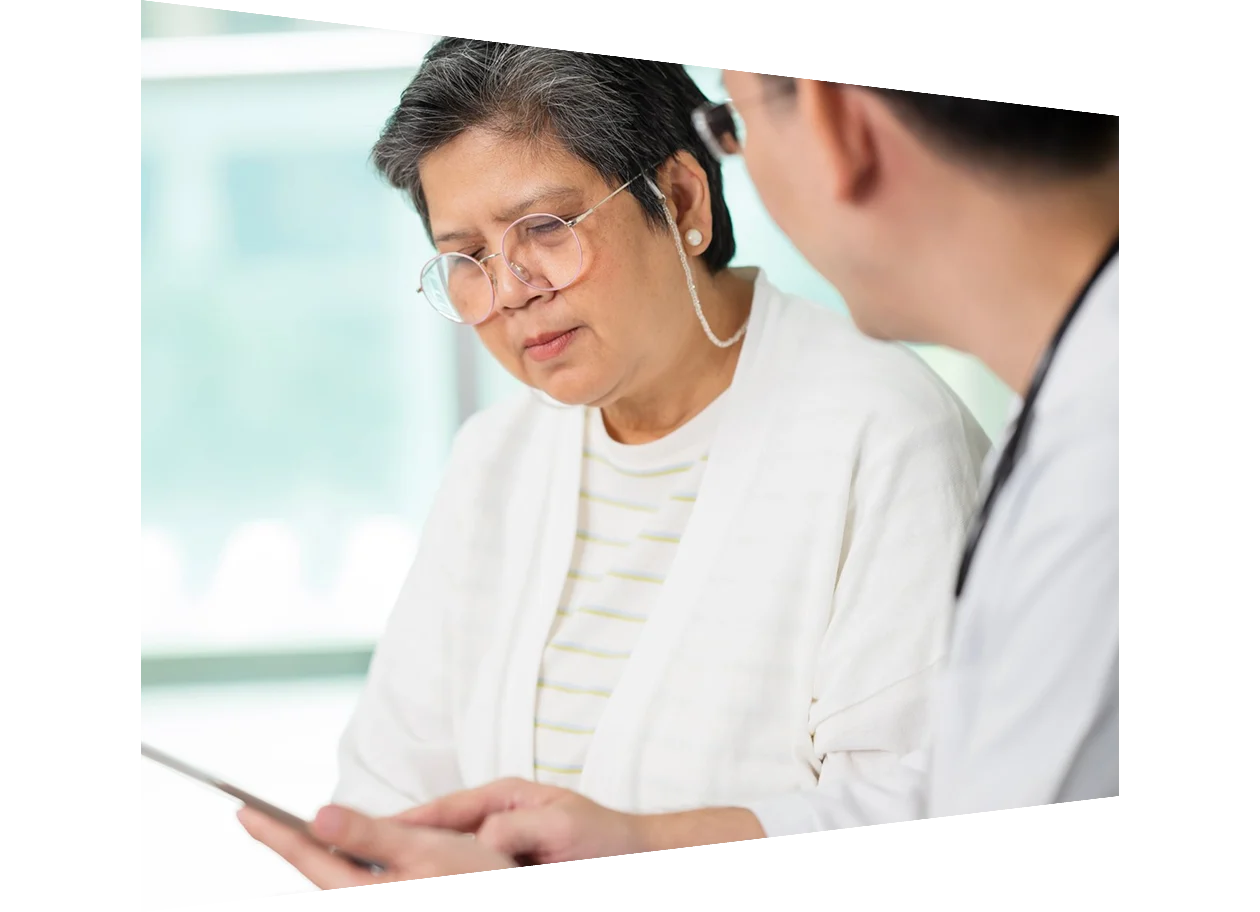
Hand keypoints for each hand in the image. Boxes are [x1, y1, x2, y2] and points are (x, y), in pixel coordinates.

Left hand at [238, 804, 516, 887]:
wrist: (519, 891)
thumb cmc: (476, 880)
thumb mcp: (426, 847)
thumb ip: (369, 832)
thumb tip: (318, 816)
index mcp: (363, 892)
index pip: (307, 854)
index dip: (274, 832)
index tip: (242, 812)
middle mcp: (366, 901)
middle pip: (319, 873)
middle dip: (298, 846)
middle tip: (267, 821)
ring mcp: (382, 900)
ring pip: (340, 882)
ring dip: (326, 857)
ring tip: (316, 836)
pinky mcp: (396, 898)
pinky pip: (360, 885)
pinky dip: (350, 867)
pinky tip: (361, 855)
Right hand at [396, 778, 651, 863]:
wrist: (636, 858)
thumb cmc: (606, 839)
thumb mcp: (562, 827)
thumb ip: (517, 827)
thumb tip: (478, 841)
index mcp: (506, 797)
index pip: (446, 808)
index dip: (408, 821)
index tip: (374, 833)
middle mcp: (496, 820)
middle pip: (438, 832)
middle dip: (403, 846)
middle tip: (363, 864)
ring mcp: (499, 847)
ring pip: (448, 859)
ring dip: (423, 870)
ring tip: (382, 883)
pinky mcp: (505, 871)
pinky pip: (468, 875)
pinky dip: (447, 879)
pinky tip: (424, 886)